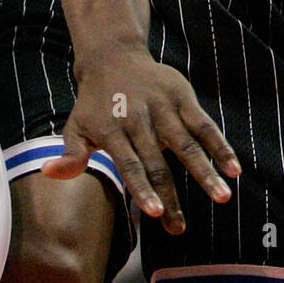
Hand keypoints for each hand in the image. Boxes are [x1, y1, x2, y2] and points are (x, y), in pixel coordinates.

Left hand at [42, 46, 240, 232]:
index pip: (129, 164)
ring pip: (187, 143)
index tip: (153, 213)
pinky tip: (234, 168)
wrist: (113, 55)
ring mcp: (163, 107)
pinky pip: (204, 124)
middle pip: (157, 161)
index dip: (142, 188)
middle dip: (170, 194)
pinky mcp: (182, 96)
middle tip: (181, 227)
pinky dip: (219, 145)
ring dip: (205, 171)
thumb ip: (70, 154)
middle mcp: (139, 119)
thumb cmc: (94, 102)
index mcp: (112, 130)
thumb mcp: (76, 125)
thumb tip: (49, 173)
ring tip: (222, 198)